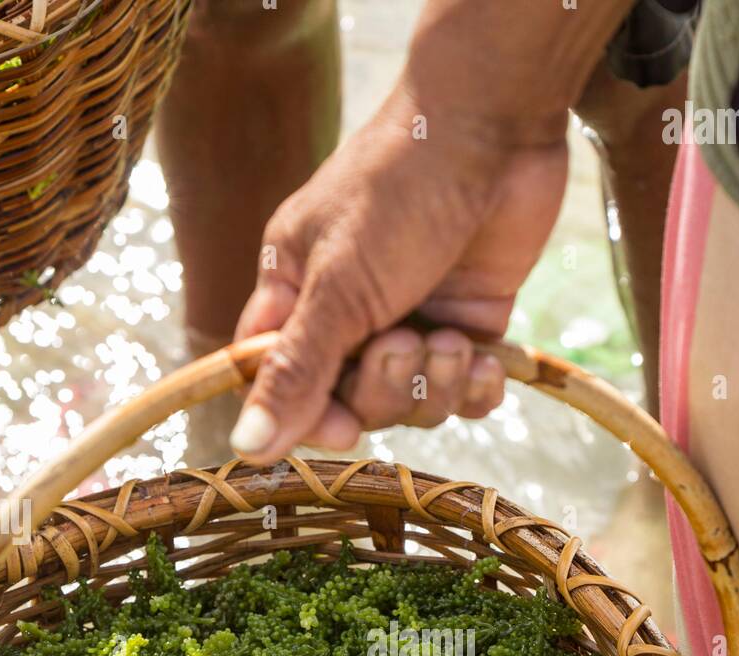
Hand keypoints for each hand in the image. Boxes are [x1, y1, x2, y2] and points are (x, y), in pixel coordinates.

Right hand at [230, 86, 568, 460]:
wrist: (493, 127)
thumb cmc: (398, 189)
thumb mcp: (338, 285)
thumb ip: (296, 371)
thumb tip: (244, 446)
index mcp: (295, 292)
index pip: (279, 383)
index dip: (309, 417)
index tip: (344, 425)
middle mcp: (349, 312)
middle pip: (352, 403)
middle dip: (385, 388)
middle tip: (406, 342)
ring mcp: (411, 318)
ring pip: (412, 404)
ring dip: (435, 384)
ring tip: (453, 339)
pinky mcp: (468, 321)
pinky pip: (464, 391)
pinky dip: (476, 385)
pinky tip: (485, 356)